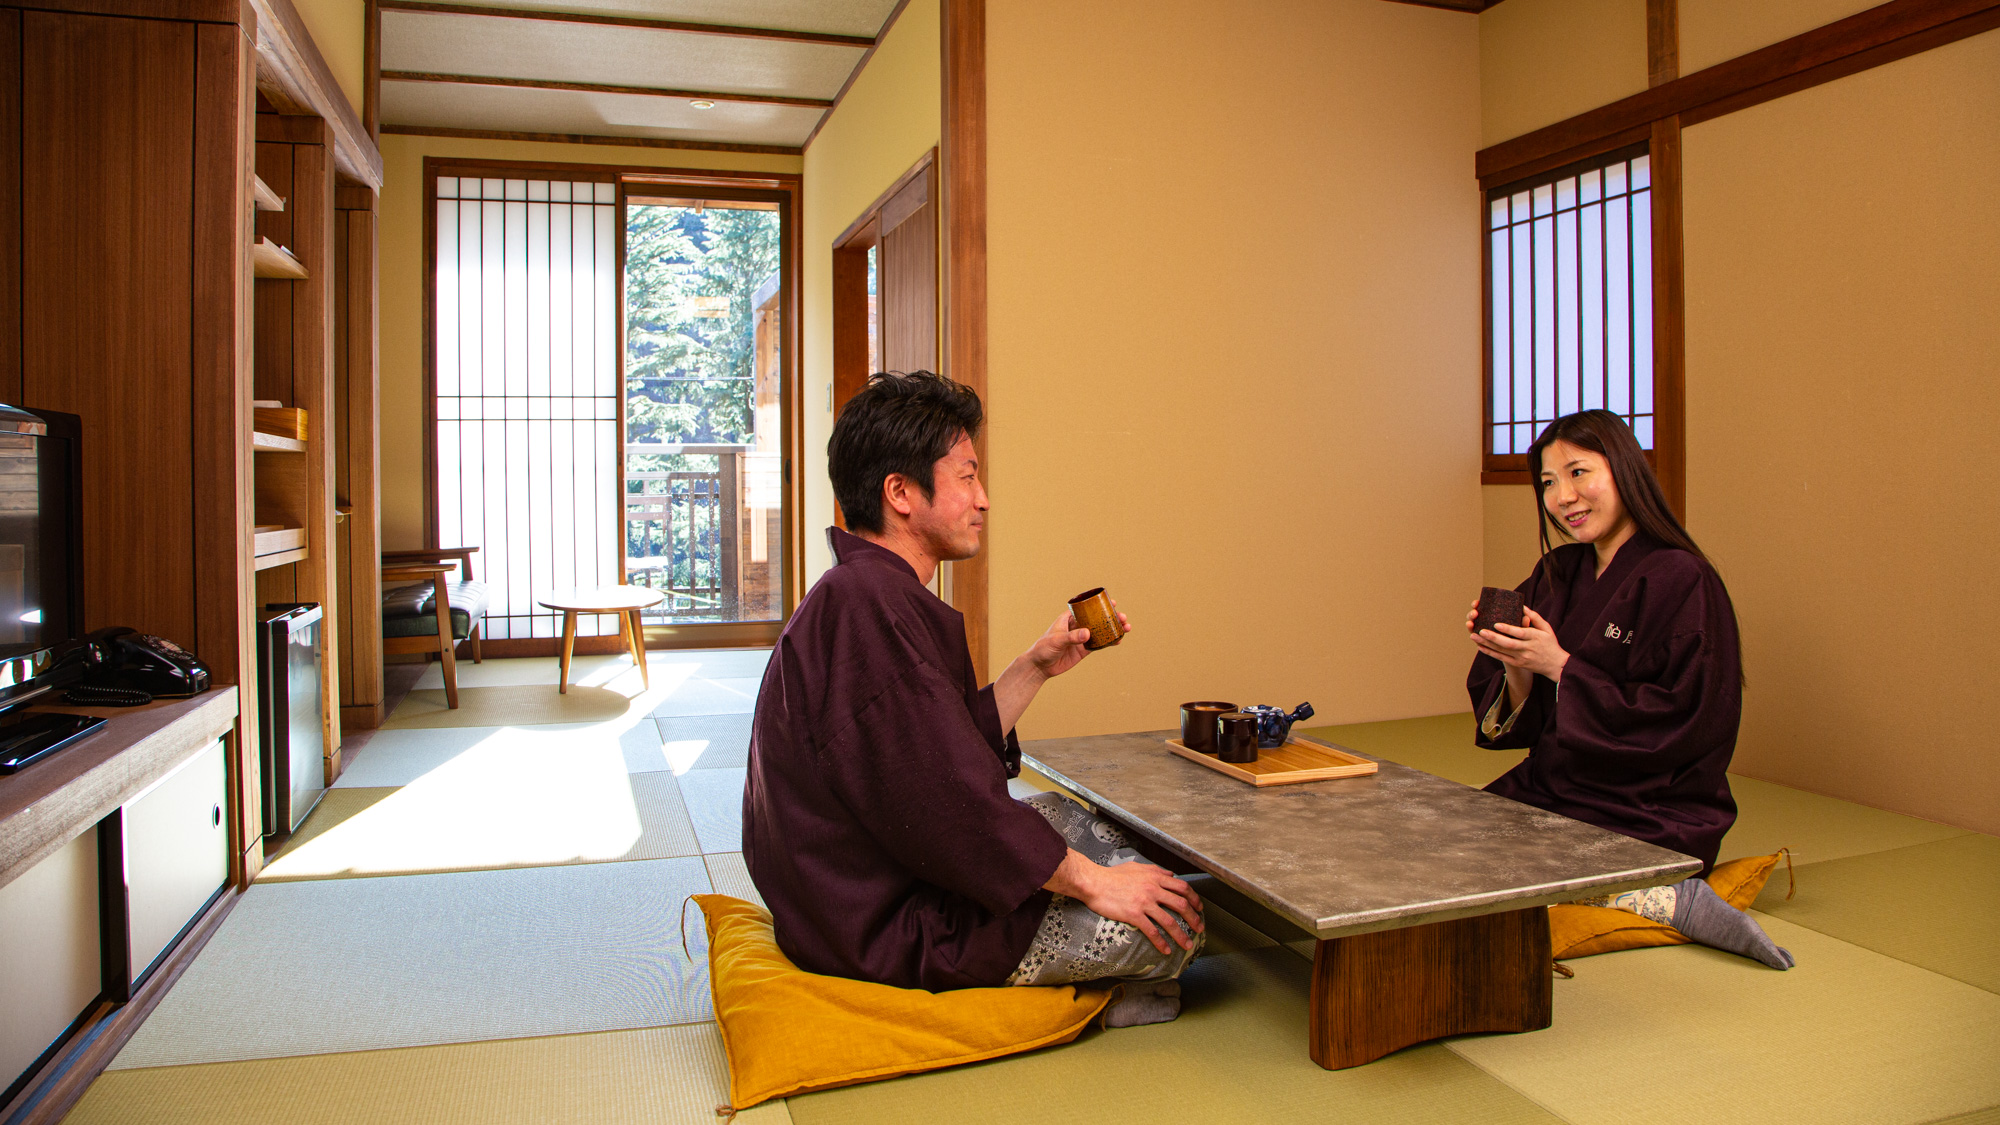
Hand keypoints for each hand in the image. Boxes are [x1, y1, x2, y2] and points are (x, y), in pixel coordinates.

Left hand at [1025, 602, 1130, 679]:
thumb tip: (1087, 633)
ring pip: (1101, 631)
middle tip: (1123, 618)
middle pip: (1097, 619)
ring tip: (1126, 628)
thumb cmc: (1043, 648)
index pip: (1087, 608)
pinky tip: (1118, 640)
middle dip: (1112, 617)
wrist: (1039, 666)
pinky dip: (1109, 642)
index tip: (1113, 603)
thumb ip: (1072, 637)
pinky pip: (1099, 644)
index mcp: (1069, 618)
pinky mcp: (1084, 650)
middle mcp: (1077, 626)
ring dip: (1113, 629)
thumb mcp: (1056, 640)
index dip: (1101, 605)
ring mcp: (1081, 638)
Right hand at [1046, 849, 1202, 954]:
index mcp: (1155, 877)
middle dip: (1194, 919)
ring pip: (1170, 921)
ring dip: (1181, 935)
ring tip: (1187, 945)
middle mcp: (1153, 889)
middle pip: (1181, 905)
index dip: (1194, 899)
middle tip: (1199, 928)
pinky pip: (1152, 931)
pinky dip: (1161, 942)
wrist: (1094, 882)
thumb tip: (1170, 874)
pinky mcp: (1134, 915)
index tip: (1199, 908)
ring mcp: (1144, 902)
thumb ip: (1155, 870)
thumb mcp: (1137, 867)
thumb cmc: (1112, 875)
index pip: (1182, 887)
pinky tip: (1165, 950)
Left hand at [1470, 605, 1568, 680]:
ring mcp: (1521, 657)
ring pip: (1502, 651)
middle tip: (1479, 630)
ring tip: (1474, 636)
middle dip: (1492, 637)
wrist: (1555, 665)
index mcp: (1535, 637)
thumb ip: (1535, 617)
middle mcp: (1527, 648)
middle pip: (1508, 643)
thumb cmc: (1550, 643)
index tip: (1496, 623)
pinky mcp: (1517, 664)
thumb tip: (1522, 606)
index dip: (1508, 629)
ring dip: (1487, 644)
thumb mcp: (1547, 628)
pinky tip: (1480, 647)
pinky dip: (1490, 653)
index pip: (1520, 633)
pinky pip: (1502, 658)